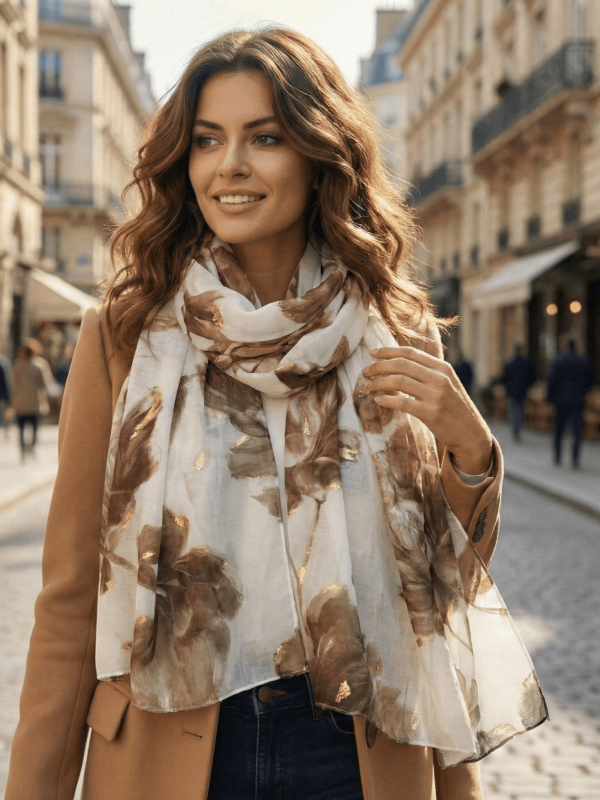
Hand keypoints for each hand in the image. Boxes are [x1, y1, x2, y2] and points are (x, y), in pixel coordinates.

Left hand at [363, 346, 492, 474]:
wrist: (472, 434)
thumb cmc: (455, 409)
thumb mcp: (447, 384)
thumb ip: (428, 373)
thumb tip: (398, 363)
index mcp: (443, 368)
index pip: (410, 352)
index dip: (388, 351)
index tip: (372, 353)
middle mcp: (440, 378)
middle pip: (401, 365)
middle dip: (379, 366)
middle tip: (366, 371)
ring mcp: (436, 395)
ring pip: (399, 381)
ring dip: (379, 382)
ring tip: (368, 386)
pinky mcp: (431, 413)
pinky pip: (402, 403)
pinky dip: (387, 400)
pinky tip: (378, 400)